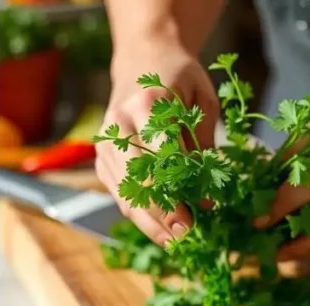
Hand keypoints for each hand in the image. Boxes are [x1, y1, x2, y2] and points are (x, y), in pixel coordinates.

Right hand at [95, 42, 218, 245]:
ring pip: (124, 193)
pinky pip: (118, 193)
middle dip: (163, 213)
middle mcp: (118, 124)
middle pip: (139, 180)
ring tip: (174, 242)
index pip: (162, 155)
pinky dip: (138, 214)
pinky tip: (159, 230)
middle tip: (187, 236)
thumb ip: (204, 145)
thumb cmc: (178, 78)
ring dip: (149, 222)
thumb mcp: (203, 100)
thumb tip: (207, 198)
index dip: (181, 188)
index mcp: (147, 103)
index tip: (201, 212)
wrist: (141, 59)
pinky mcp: (101, 158)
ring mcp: (105, 143)